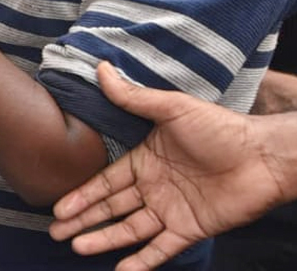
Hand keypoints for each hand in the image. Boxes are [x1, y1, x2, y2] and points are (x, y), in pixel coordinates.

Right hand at [50, 62, 289, 269]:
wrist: (264, 156)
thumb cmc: (220, 128)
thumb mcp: (172, 108)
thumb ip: (133, 97)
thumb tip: (102, 68)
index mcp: (145, 160)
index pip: (106, 181)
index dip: (82, 195)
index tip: (58, 207)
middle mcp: (154, 188)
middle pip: (111, 208)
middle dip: (83, 220)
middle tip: (55, 233)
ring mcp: (172, 210)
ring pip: (130, 229)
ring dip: (105, 239)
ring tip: (78, 249)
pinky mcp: (192, 229)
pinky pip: (163, 248)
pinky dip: (143, 261)